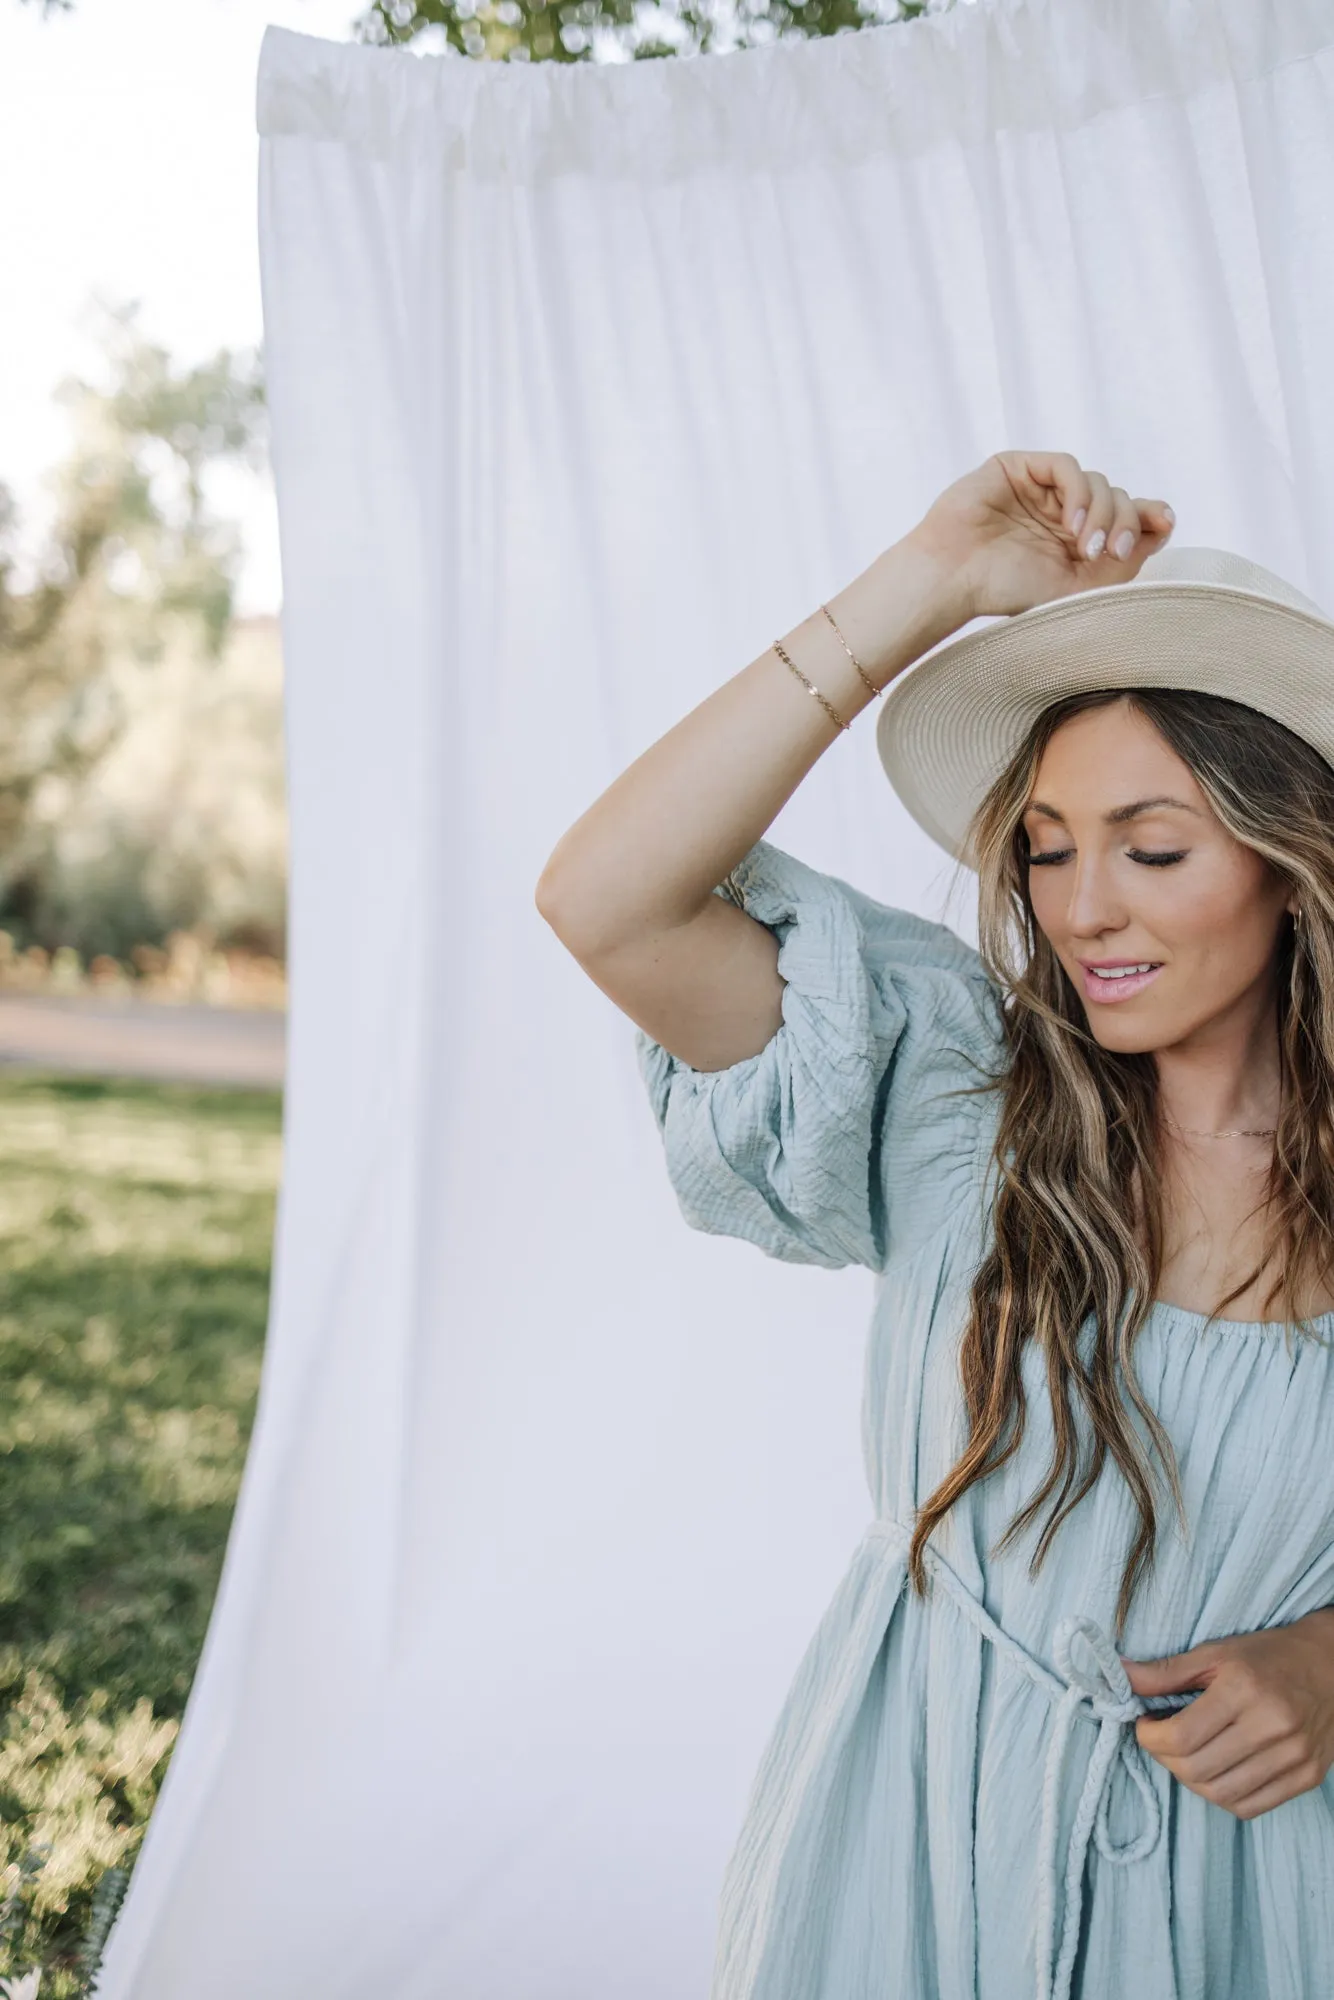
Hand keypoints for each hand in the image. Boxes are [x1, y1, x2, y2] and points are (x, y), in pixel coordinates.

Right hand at [910, 449, 1175, 620]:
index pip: (1125, 517)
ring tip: (1086, 545)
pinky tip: (1071, 522)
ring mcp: (1040, 489)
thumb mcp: (1074, 587)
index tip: (1165, 523)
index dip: (1149, 515)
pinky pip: (1065, 466)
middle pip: (1117, 498)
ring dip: (1102, 512)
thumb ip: (1119, 564)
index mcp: (1073, 541)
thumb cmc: (1004, 590)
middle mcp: (1060, 512)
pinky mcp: (1018, 468)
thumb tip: (1163, 530)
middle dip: (1125, 522)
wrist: (953, 579)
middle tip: (1113, 553)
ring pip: (1097, 481)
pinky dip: (1078, 491)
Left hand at [1121, 1607, 1333, 1819]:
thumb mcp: (1215, 1652)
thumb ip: (1166, 1672)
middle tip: (1161, 1740)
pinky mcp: (1307, 1777)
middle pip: (1197, 1770)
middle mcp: (1272, 1726)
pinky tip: (1217, 1771)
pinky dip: (1224, 1797)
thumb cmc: (1268, 1656)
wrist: (1332, 1665)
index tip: (1144, 1724)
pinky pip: (1251, 1807)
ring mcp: (1294, 1756)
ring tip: (1187, 1756)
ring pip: (1221, 1795)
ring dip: (1191, 1781)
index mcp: (1244, 1689)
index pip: (1181, 1735)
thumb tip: (1119, 1675)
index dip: (1150, 1736)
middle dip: (1165, 1759)